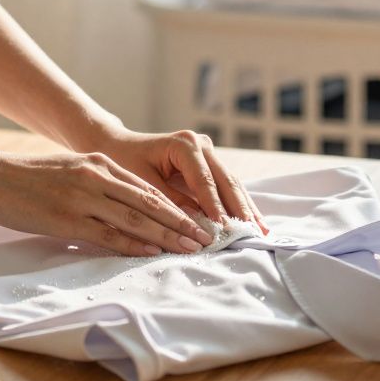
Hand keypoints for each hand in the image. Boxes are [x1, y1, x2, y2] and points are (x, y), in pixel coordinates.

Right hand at [0, 150, 214, 256]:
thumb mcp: (70, 170)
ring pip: (136, 219)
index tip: (196, 221)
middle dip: (182, 223)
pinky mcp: (67, 218)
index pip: (148, 189)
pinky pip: (108, 233)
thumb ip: (97, 183)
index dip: (176, 207)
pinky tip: (153, 251)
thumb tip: (124, 207)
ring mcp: (83, 198)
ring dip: (167, 235)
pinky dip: (134, 243)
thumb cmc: (27, 177)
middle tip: (207, 238)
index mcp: (99, 164)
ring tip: (190, 247)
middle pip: (150, 204)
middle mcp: (97, 177)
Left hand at [91, 129, 268, 233]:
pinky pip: (227, 187)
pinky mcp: (210, 165)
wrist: (118, 146)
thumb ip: (170, 203)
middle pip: (226, 181)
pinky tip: (253, 223)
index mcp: (185, 144)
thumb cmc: (125, 162)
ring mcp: (209, 153)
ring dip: (246, 209)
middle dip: (241, 210)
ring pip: (232, 184)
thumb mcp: (143, 184)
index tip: (225, 231)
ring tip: (261, 233)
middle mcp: (202, 144)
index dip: (216, 208)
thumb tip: (197, 227)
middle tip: (254, 236)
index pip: (205, 181)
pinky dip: (239, 205)